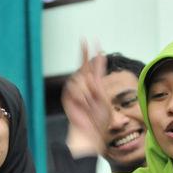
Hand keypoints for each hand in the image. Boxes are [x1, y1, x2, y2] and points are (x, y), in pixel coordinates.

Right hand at [62, 41, 111, 156]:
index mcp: (95, 85)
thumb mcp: (104, 100)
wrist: (88, 132)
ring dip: (87, 91)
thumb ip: (98, 84)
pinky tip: (83, 104)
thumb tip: (93, 71)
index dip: (94, 53)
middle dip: (84, 53)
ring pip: (80, 79)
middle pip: (83, 64)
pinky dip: (81, 96)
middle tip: (85, 43)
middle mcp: (84, 85)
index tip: (95, 41)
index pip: (95, 66)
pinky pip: (74, 88)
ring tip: (89, 104)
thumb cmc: (98, 120)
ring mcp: (75, 89)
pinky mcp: (68, 95)